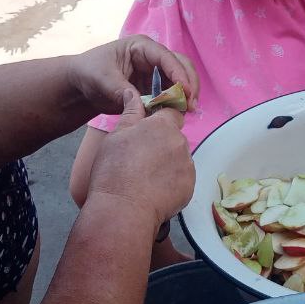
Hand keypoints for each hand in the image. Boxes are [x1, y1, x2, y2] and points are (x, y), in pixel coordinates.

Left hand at [68, 36, 199, 114]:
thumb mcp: (102, 79)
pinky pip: (171, 94)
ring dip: (186, 95)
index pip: (166, 57)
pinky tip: (178, 114)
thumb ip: (121, 89)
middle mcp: (152, 58)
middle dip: (189, 83)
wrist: (81, 86)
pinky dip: (177, 103)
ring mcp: (155, 73)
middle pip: (180, 65)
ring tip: (188, 111)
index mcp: (141, 47)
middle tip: (191, 104)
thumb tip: (143, 102)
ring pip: (180, 80)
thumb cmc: (89, 72)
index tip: (185, 91)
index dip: (178, 73)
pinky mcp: (154, 88)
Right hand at [85, 90, 194, 226]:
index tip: (150, 133)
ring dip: (168, 164)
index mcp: (162, 126)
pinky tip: (154, 191)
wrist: (123, 209)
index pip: (172, 114)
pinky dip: (172, 183)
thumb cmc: (114, 170)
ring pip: (179, 159)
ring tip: (146, 179)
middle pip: (175, 138)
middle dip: (163, 145)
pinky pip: (182, 179)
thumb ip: (130, 113)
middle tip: (141, 160)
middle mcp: (180, 142)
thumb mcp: (116, 136)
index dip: (162, 122)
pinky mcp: (190, 186)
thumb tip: (133, 94)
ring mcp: (187, 165)